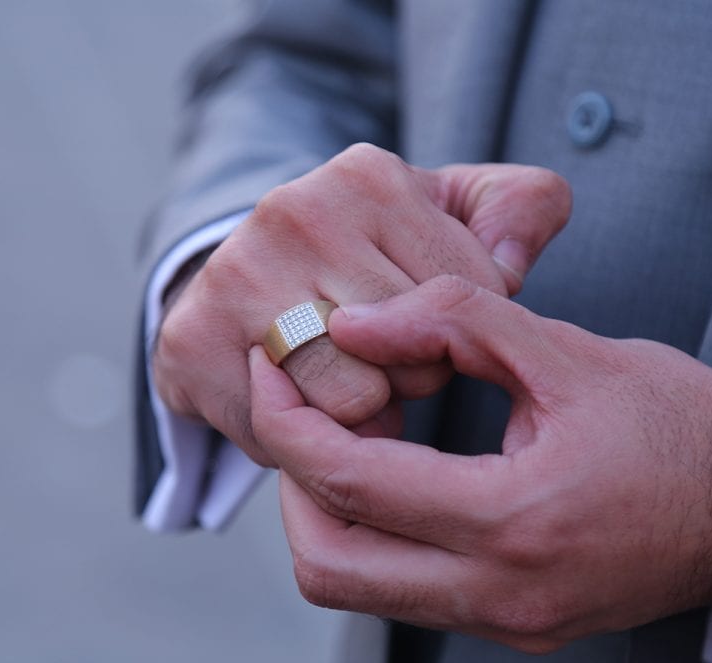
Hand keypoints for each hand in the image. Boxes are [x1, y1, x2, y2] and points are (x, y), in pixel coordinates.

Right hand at [153, 144, 570, 463]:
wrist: (246, 279)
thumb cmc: (368, 257)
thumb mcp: (455, 216)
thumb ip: (521, 212)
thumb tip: (512, 264)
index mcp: (369, 176)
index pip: (469, 306)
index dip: (454, 335)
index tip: (415, 316)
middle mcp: (294, 212)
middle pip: (411, 362)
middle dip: (407, 380)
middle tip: (372, 357)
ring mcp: (234, 274)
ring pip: (353, 405)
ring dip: (356, 414)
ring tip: (334, 379)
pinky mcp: (190, 339)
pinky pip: (284, 435)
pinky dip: (295, 437)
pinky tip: (285, 396)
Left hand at [249, 275, 711, 651]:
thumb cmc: (675, 422)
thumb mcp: (566, 351)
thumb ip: (452, 322)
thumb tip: (352, 324)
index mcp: (516, 520)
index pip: (350, 483)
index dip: (288, 422)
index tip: (269, 370)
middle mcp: (502, 592)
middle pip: (329, 563)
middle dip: (289, 483)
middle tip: (296, 411)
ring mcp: (507, 620)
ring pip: (358, 587)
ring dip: (326, 512)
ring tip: (344, 435)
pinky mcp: (514, 623)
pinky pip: (405, 591)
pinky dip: (373, 533)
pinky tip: (391, 472)